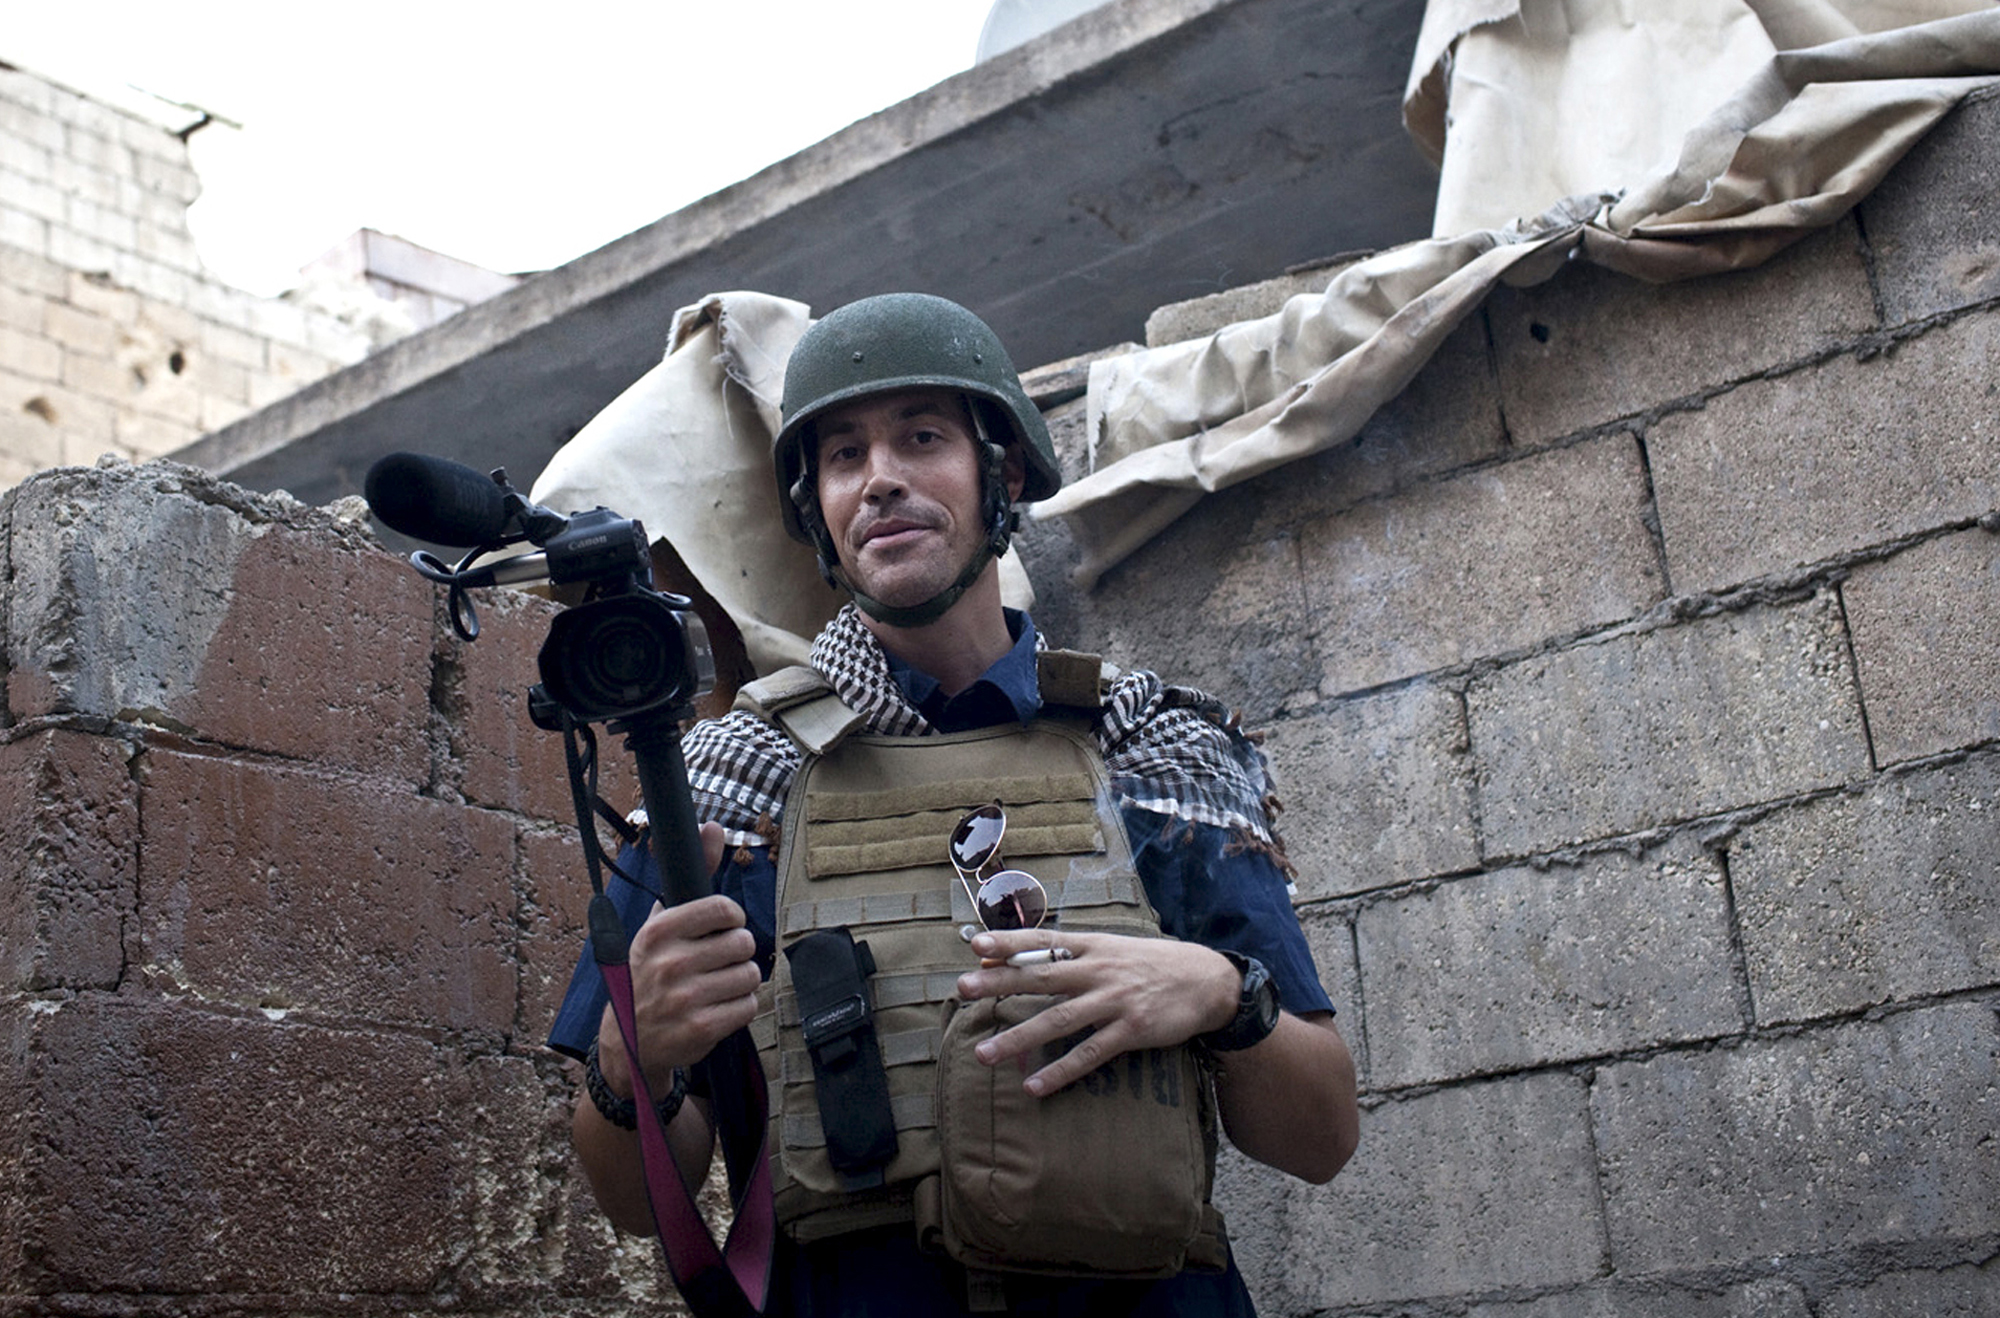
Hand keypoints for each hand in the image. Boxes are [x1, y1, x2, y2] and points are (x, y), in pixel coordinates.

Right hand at [593, 822, 760, 1097]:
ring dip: (742, 980)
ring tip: (719, 985)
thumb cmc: (651, 970)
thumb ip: (694, 873)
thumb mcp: (662, 921)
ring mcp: (685, 998)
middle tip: (719, 962)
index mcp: (659, 931)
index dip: (733, 919)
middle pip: (743, 943)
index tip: (723, 927)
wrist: (629, 1039)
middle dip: (738, 952)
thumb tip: (714, 825)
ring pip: (751, 974)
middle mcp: (670, 963)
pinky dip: (742, 1006)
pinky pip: (750, 1005)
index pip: (725, 909)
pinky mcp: (700, 1029)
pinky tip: (720, 1007)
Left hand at [953, 929, 1240, 1097]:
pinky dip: (1060, 1070)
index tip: (975, 944)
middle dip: (1000, 982)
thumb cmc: (1150, 965)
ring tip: (984, 1055)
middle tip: (963, 988)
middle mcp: (1099, 970)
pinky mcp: (1131, 1030)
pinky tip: (1035, 1086)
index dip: (1010, 941)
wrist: (1206, 981)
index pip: (1044, 939)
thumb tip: (1019, 959)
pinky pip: (1089, 1054)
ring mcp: (1115, 1001)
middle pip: (1041, 976)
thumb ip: (1070, 955)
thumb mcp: (1111, 950)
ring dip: (1018, 1038)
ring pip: (1058, 1020)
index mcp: (1093, 946)